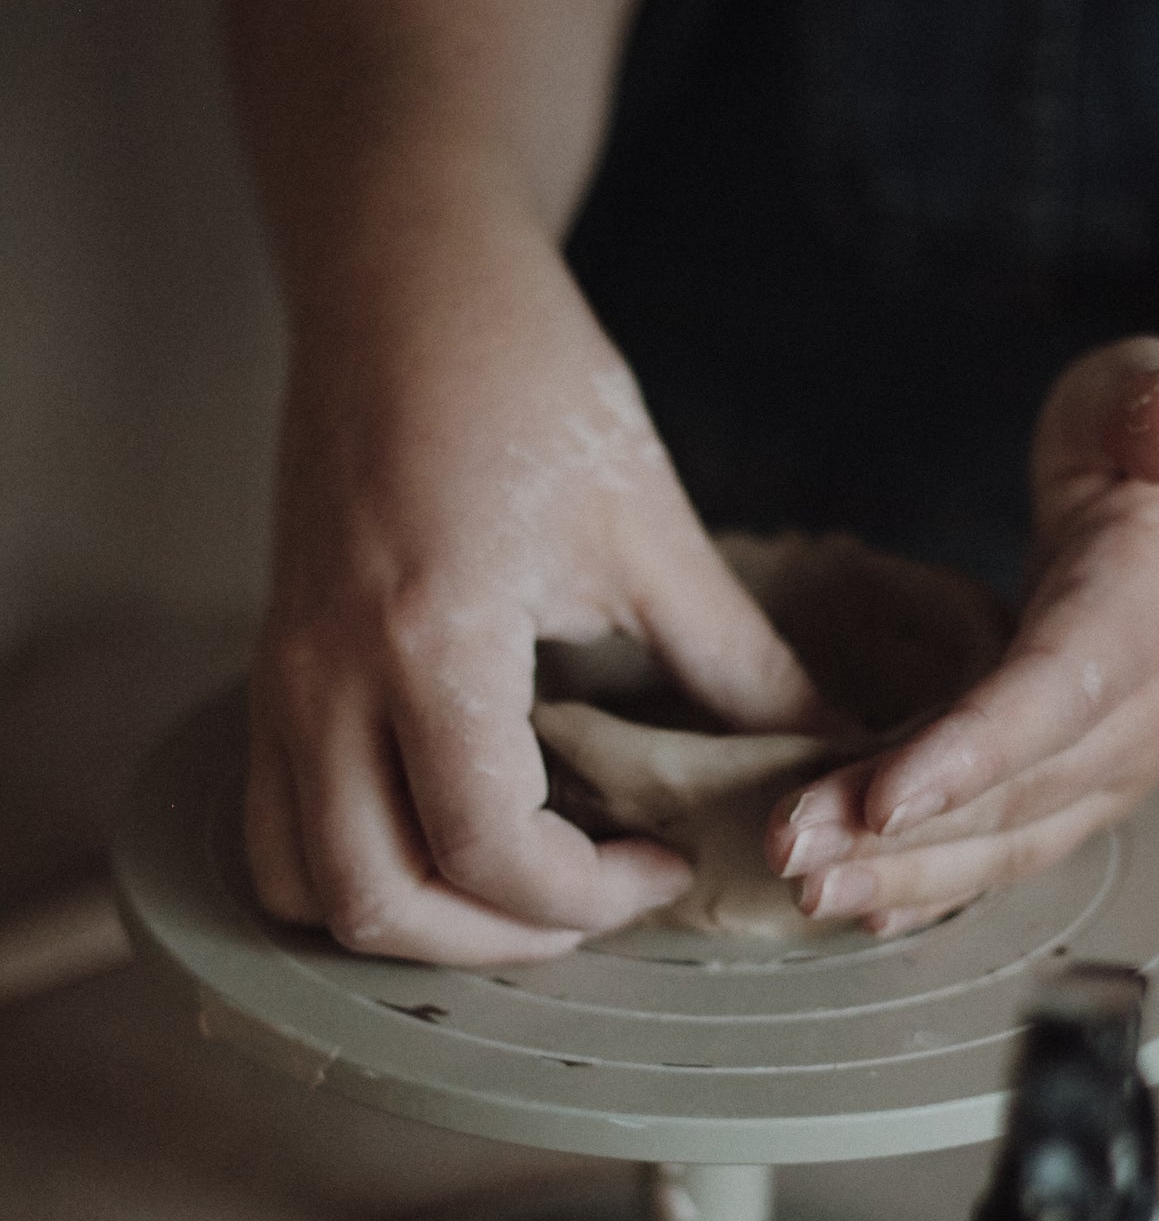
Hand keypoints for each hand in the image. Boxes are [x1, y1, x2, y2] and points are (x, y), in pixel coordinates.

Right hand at [246, 226, 822, 963]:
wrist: (402, 278)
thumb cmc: (525, 376)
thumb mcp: (649, 527)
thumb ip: (735, 659)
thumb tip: (824, 743)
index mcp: (430, 639)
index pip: (489, 853)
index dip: (591, 898)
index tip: (664, 863)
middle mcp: (328, 674)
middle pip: (375, 902)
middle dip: (497, 941)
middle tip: (594, 902)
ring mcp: (284, 671)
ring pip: (298, 880)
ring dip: (412, 917)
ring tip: (515, 885)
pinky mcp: (275, 660)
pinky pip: (272, 816)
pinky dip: (351, 859)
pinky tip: (444, 824)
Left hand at [767, 336, 1158, 932]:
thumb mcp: (1158, 391)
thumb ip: (1153, 407)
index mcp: (1154, 609)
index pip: (1060, 693)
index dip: (973, 751)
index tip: (882, 797)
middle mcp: (1147, 711)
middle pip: (1017, 790)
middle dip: (902, 832)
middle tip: (790, 846)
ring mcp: (1118, 763)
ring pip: (1009, 839)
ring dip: (905, 875)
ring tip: (805, 889)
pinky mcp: (1084, 786)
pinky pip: (1010, 849)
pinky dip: (938, 883)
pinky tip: (865, 906)